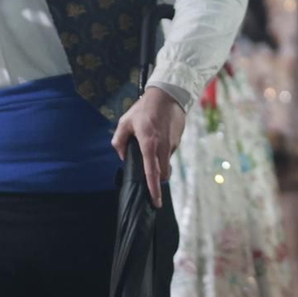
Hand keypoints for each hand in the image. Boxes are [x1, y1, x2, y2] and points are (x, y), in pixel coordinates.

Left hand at [112, 88, 185, 203]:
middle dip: (157, 180)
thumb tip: (122, 156)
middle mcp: (163, 148)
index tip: (155, 202)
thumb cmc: (144, 108)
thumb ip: (119, 141)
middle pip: (163, 174)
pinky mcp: (178, 140)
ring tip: (150, 147)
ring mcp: (172, 144)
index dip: (153, 189)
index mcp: (149, 145)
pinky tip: (158, 139)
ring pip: (166, 163)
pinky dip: (163, 152)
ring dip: (159, 163)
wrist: (168, 94)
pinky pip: (170, 152)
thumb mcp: (125, 122)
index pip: (151, 173)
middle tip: (149, 177)